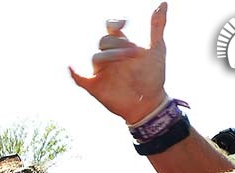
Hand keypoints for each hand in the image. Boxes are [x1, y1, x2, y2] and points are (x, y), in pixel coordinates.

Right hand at [69, 2, 168, 123]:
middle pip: (103, 42)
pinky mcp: (96, 87)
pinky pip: (80, 79)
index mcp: (120, 46)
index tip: (123, 24)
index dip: (114, 24)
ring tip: (125, 59)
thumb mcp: (157, 48)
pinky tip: (71, 67)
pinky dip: (74, 74)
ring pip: (95, 56)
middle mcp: (109, 57)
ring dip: (109, 55)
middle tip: (135, 53)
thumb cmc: (153, 76)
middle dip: (118, 44)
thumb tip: (163, 3)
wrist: (151, 101)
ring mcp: (101, 72)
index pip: (110, 30)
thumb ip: (157, 26)